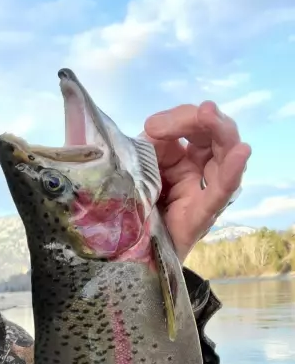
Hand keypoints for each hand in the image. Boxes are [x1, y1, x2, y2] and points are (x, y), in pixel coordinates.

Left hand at [143, 101, 251, 262]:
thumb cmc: (130, 206)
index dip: (180, 119)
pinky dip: (232, 172)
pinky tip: (240, 153)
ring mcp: (202, 194)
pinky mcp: (200, 216)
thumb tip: (153, 127)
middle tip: (200, 111)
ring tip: (209, 115)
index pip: (193, 128)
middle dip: (207, 120)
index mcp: (182, 158)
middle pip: (216, 137)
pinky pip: (220, 193)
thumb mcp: (136, 166)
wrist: (122, 251)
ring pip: (226, 158)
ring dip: (222, 133)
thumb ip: (146, 144)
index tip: (151, 126)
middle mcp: (199, 173)